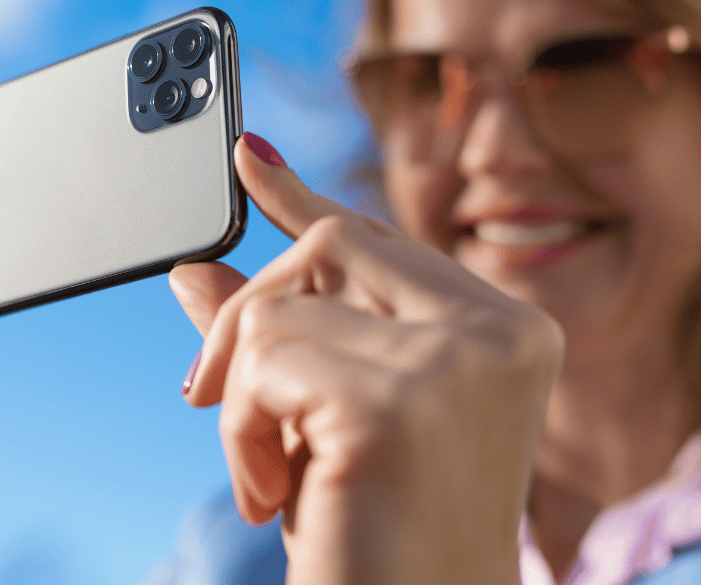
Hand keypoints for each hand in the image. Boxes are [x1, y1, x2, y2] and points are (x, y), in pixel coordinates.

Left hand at [171, 135, 563, 584]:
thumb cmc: (379, 539)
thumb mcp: (326, 420)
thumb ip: (278, 334)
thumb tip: (194, 269)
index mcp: (506, 331)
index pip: (382, 237)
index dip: (303, 199)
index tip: (248, 160)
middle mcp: (500, 332)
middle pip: (329, 246)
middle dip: (248, 318)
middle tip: (210, 397)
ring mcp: (457, 361)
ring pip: (280, 307)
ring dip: (242, 399)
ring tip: (272, 477)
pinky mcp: (396, 402)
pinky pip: (262, 364)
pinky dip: (238, 432)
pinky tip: (272, 495)